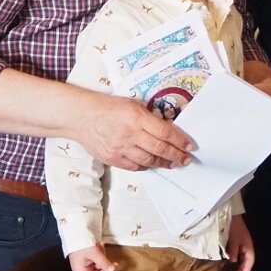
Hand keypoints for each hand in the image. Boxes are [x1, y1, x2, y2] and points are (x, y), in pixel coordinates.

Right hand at [68, 245, 115, 270]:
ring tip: (100, 247)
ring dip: (103, 258)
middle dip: (105, 267)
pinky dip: (101, 254)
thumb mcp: (93, 253)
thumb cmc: (80, 243)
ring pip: (100, 267)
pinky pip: (98, 261)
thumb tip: (112, 269)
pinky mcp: (89, 260)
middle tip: (111, 260)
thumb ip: (103, 262)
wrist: (75, 233)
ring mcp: (86, 265)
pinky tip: (100, 246)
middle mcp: (83, 270)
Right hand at [77, 95, 193, 170]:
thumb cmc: (107, 107)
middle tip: (186, 159)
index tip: (189, 146)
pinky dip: (147, 166)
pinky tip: (153, 164)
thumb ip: (149, 117)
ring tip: (173, 164)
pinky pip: (135, 166)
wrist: (80, 117)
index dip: (180, 141)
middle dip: (176, 156)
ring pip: (149, 161)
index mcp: (136, 117)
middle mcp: (130, 134)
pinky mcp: (113, 158)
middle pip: (160, 149)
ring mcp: (120, 148)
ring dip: (164, 163)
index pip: (165, 132)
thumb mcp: (131, 104)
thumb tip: (168, 129)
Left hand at [226, 214, 255, 270]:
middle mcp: (245, 244)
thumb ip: (233, 250)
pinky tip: (229, 260)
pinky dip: (234, 257)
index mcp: (248, 245)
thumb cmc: (234, 226)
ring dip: (238, 263)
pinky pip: (236, 251)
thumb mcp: (234, 238)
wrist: (230, 213)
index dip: (248, 267)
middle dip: (242, 267)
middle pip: (246, 258)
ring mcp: (241, 242)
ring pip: (241, 255)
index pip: (250, 259)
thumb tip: (233, 261)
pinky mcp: (235, 239)